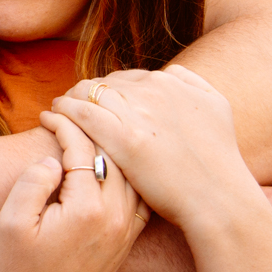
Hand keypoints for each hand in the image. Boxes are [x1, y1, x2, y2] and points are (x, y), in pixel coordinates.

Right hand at [0, 116, 144, 271]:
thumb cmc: (17, 268)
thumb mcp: (11, 223)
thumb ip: (32, 184)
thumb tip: (53, 159)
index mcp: (87, 209)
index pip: (83, 149)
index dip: (65, 124)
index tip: (46, 114)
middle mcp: (116, 218)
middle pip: (115, 154)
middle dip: (94, 127)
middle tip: (73, 111)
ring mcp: (127, 230)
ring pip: (133, 173)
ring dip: (114, 148)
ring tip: (93, 131)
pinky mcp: (128, 239)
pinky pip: (140, 195)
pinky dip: (129, 172)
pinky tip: (112, 163)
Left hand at [44, 65, 250, 228]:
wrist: (219, 199)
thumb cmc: (218, 162)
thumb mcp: (216, 108)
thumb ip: (193, 84)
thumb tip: (168, 73)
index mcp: (172, 82)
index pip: (125, 77)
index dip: (106, 89)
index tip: (96, 102)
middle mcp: (155, 90)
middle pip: (104, 83)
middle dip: (86, 93)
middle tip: (70, 104)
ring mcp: (139, 113)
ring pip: (88, 92)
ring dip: (69, 99)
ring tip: (58, 110)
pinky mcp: (124, 137)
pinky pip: (81, 113)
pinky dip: (62, 112)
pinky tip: (51, 118)